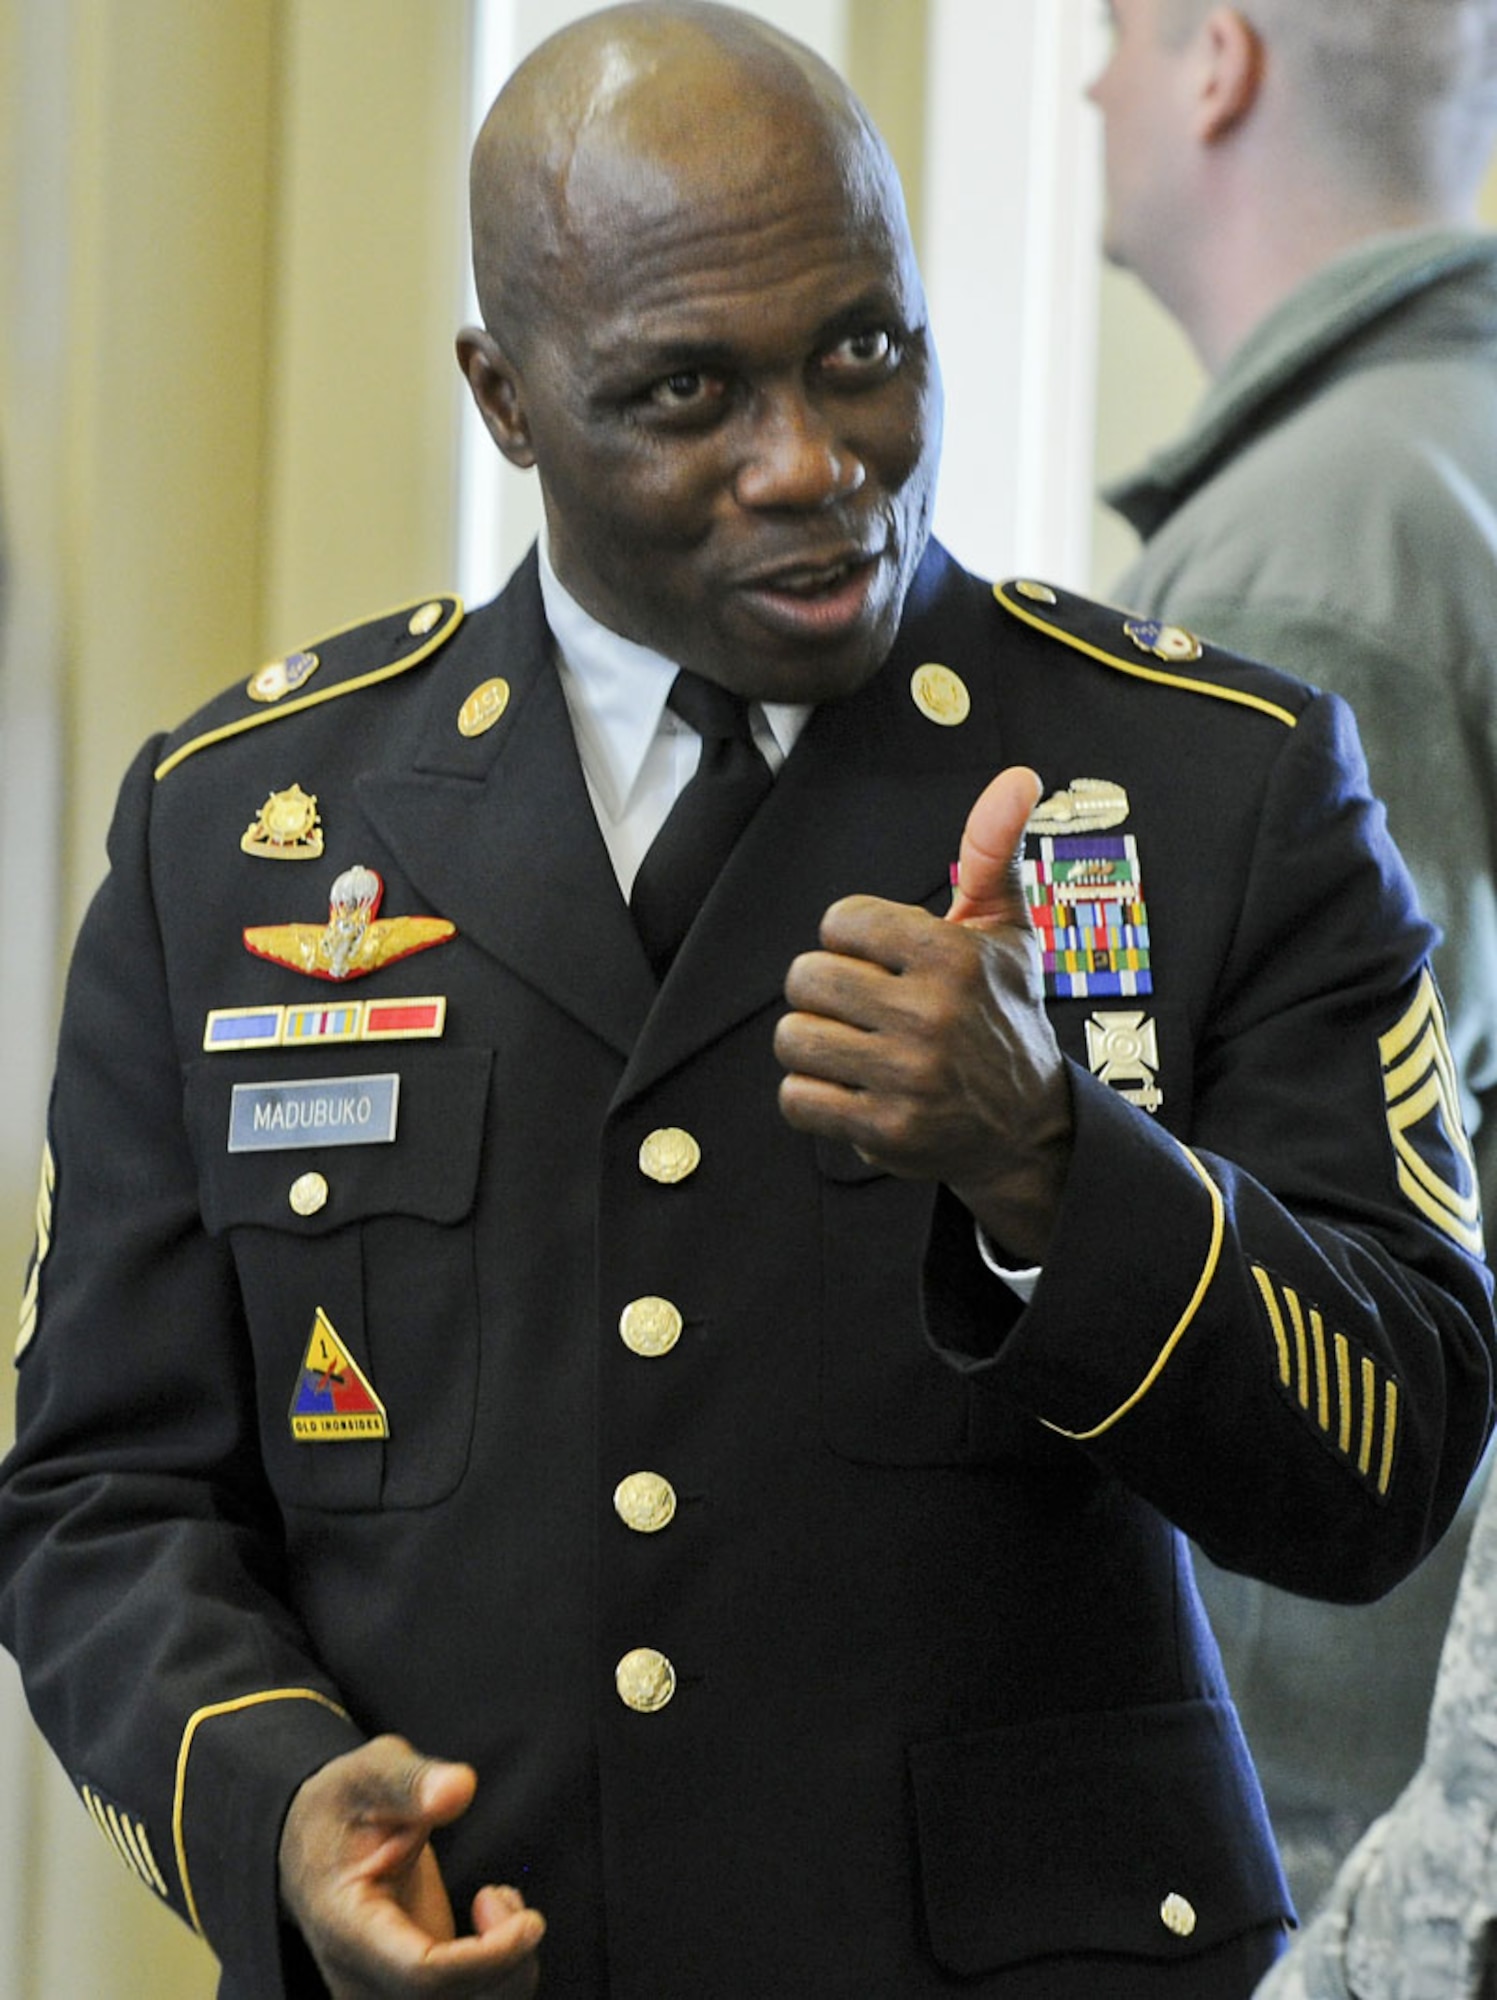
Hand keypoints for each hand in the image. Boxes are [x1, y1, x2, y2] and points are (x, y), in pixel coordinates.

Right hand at [278, 1735, 543, 1996]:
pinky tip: (494, 1921)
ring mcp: (385, 1993)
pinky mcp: (411, 1992)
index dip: (487, 1958)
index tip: (531, 1920)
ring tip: (496, 1901)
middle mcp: (362, 1979)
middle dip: (504, 1964)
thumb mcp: (369, 1772)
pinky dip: (499, 1973)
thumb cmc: (342, 1805)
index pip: (421, 1975)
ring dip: (508, 1972)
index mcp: (347, 1929)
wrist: (310, 1843)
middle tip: (499, 1894)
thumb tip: (461, 1788)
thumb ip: (411, 1780)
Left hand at [776, 766, 1071, 1260]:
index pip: (840, 921)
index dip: (850, 939)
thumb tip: (1019, 776)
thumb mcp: (1008, 932)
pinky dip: (810, 1096)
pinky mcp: (888, 1131)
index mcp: (954, 956)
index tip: (882, 961)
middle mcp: (933, 1015)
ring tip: (850, 1046)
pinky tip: (848, 1089)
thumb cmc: (1005, 1015)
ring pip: (793, 1038)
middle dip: (821, 991)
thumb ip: (994, 852)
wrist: (1027, 1128)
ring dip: (811, 1042)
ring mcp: (909, 1078)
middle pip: (805, 979)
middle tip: (856, 1006)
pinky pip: (796, 1098)